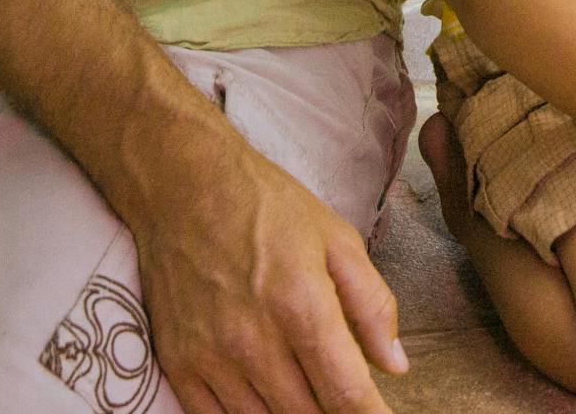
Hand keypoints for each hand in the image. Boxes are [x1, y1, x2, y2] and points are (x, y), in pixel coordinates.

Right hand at [131, 128, 407, 413]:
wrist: (184, 185)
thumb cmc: (267, 206)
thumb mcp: (336, 239)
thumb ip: (371, 304)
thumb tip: (396, 366)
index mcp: (302, 305)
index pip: (346, 394)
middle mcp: (254, 340)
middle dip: (333, 412)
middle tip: (341, 394)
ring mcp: (212, 357)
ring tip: (308, 391)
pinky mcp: (179, 364)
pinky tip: (265, 398)